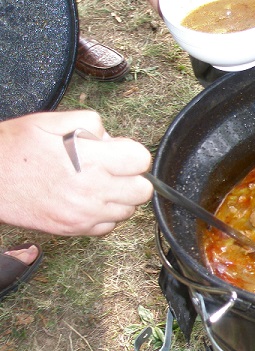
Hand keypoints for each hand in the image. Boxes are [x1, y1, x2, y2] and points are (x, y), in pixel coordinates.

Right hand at [0, 110, 152, 235]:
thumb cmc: (15, 148)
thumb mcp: (52, 120)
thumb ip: (91, 125)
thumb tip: (112, 140)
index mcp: (88, 160)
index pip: (141, 161)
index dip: (132, 153)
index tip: (120, 152)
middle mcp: (91, 190)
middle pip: (142, 191)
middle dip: (132, 177)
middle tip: (113, 169)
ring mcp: (84, 214)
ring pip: (128, 210)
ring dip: (120, 197)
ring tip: (97, 184)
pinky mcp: (75, 229)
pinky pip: (109, 226)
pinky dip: (105, 214)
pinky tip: (88, 199)